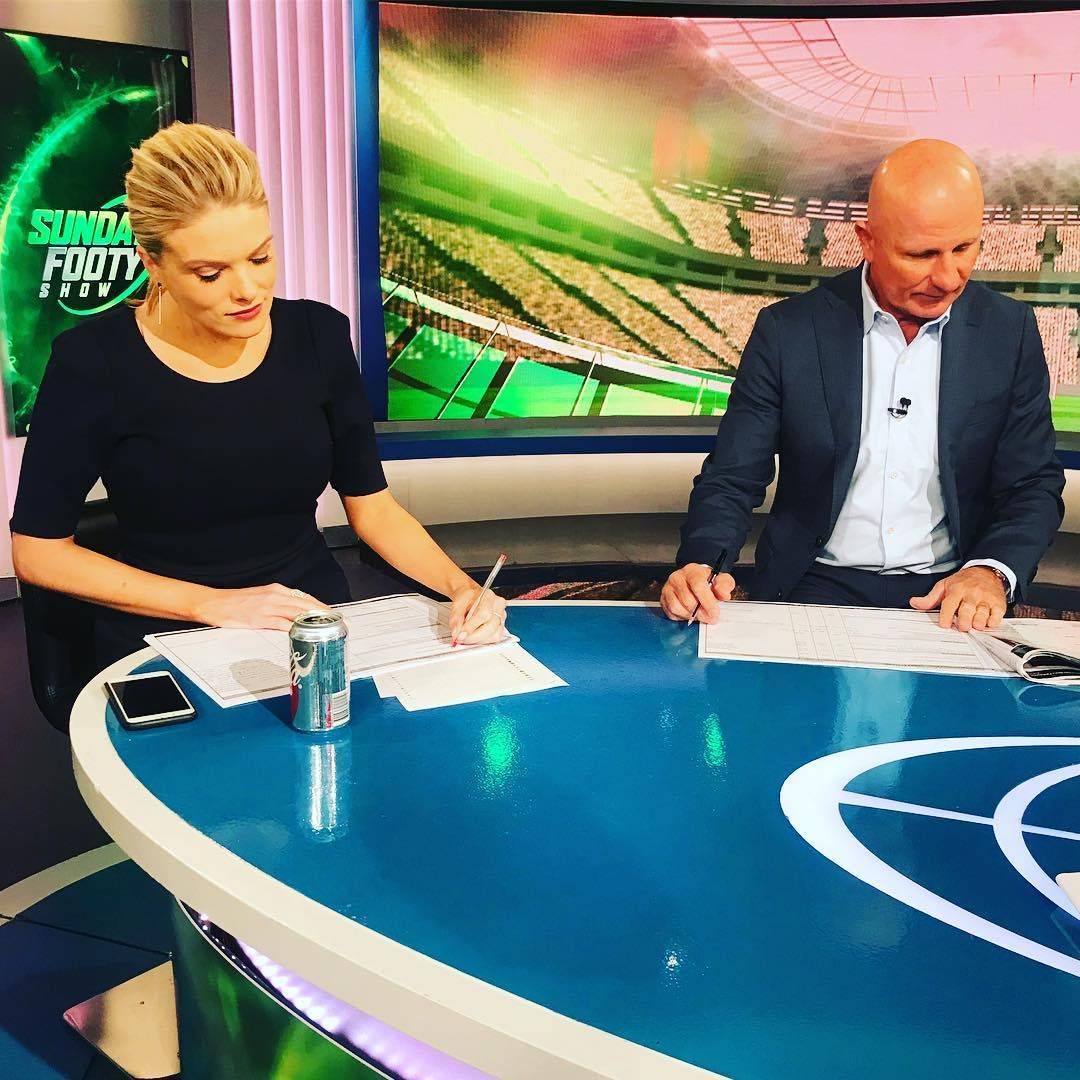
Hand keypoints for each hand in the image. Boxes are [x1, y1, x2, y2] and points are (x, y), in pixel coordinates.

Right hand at [192, 583, 328, 631]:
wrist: (212, 603)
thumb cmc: (235, 602)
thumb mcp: (261, 597)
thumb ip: (278, 603)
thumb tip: (294, 612)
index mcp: (276, 590)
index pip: (304, 598)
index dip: (320, 606)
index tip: (332, 613)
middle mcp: (274, 596)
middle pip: (305, 605)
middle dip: (323, 614)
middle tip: (336, 622)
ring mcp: (267, 607)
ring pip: (296, 613)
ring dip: (313, 621)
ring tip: (326, 628)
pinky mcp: (258, 619)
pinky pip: (280, 623)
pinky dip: (293, 628)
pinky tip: (303, 632)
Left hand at [449, 584, 507, 644]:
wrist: (471, 598)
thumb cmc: (467, 599)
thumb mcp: (457, 604)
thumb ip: (456, 619)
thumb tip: (456, 633)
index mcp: (488, 596)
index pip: (483, 614)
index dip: (471, 627)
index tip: (460, 635)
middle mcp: (498, 606)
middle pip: (490, 626)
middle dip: (474, 637)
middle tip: (461, 639)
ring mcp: (502, 616)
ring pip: (494, 635)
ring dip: (478, 640)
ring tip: (466, 637)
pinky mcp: (501, 626)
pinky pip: (494, 638)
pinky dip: (482, 641)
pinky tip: (474, 637)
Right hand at [660, 564, 735, 622]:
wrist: (695, 581)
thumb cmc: (707, 582)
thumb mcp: (721, 580)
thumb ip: (725, 585)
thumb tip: (723, 594)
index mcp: (692, 571)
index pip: (698, 585)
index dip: (707, 601)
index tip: (714, 613)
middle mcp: (677, 577)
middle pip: (687, 599)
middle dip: (700, 612)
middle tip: (709, 617)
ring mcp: (668, 588)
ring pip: (676, 607)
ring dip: (690, 615)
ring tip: (699, 615)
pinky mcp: (663, 599)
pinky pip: (670, 613)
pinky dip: (681, 617)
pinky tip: (689, 613)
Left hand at [908, 566, 1006, 631]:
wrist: (986, 572)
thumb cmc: (963, 581)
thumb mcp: (944, 586)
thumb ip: (930, 598)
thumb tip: (914, 603)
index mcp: (956, 590)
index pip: (949, 603)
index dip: (946, 615)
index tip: (944, 625)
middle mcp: (971, 594)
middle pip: (967, 609)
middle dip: (965, 620)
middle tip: (963, 628)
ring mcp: (985, 599)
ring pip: (982, 612)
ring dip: (979, 621)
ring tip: (976, 626)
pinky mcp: (997, 603)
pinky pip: (997, 613)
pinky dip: (994, 620)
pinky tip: (989, 623)